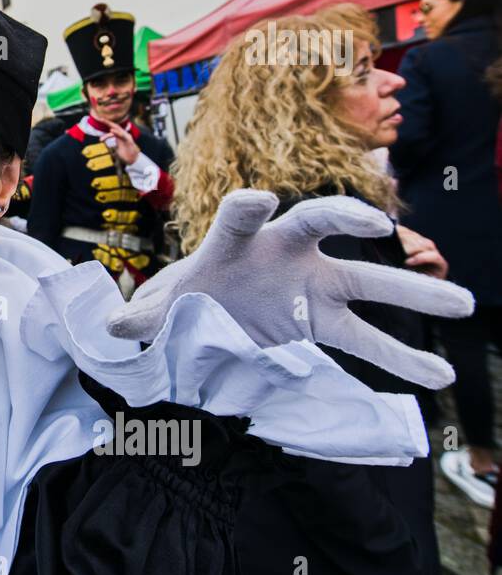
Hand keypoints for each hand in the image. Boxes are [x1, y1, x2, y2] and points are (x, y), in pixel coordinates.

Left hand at [101, 120, 138, 164]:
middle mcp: (123, 134)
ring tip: (103, 120)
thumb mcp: (115, 149)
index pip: (113, 128)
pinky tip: (111, 130)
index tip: (99, 121)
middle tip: (100, 118)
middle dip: (107, 121)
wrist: (132, 160)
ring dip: (110, 124)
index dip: (106, 124)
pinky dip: (117, 132)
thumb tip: (107, 147)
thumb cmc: (124, 154)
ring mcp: (126, 137)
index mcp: (120, 135)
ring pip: (118, 129)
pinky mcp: (128, 141)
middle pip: (115, 126)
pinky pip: (122, 135)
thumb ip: (111, 147)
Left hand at [106, 190, 473, 387]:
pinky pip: (367, 338)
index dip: (246, 208)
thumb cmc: (186, 296)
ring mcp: (310, 283)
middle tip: (374, 222)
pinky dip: (402, 355)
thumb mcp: (160, 307)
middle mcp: (281, 250)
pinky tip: (440, 373)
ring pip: (365, 280)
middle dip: (345, 216)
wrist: (208, 309)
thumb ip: (140, 316)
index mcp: (233, 240)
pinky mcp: (323, 320)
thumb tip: (110, 327)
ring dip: (413, 289)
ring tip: (463, 301)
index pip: (238, 216)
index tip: (256, 201)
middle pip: (317, 224)